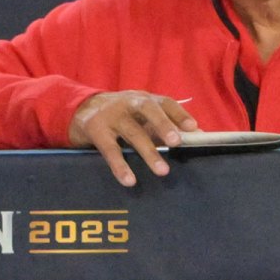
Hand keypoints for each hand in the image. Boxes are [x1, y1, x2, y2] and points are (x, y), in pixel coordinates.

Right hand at [68, 91, 197, 186]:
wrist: (80, 109)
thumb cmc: (121, 116)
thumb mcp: (141, 116)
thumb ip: (166, 125)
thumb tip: (199, 137)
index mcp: (143, 99)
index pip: (164, 102)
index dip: (179, 114)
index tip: (194, 128)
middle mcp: (129, 102)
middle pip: (148, 109)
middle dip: (163, 124)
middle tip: (176, 142)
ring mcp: (111, 115)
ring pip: (132, 132)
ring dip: (148, 151)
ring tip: (162, 171)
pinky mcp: (95, 129)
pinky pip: (110, 149)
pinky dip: (120, 165)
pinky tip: (129, 180)